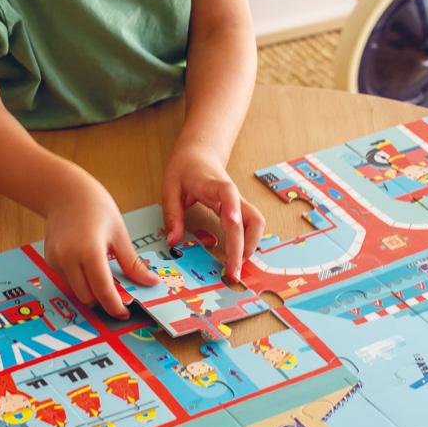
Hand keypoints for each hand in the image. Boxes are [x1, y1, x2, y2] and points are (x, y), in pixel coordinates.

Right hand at [43, 172, 157, 318]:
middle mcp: (69, 258)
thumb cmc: (96, 207)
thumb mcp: (119, 233)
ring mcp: (56, 260)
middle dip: (103, 298)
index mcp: (90, 251)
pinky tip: (86, 260)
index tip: (125, 312)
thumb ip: (132, 263)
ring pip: (76, 290)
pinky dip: (79, 278)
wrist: (65, 191)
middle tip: (119, 290)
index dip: (115, 306)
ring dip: (91, 288)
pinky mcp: (49, 260)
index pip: (103, 290)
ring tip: (102, 268)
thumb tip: (150, 282)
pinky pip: (68, 279)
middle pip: (88, 296)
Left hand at [161, 142, 264, 282]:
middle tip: (232, 272)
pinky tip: (238, 257)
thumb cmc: (185, 169)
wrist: (199, 153)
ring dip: (251, 246)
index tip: (233, 223)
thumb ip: (172, 215)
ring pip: (257, 223)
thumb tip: (173, 243)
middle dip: (244, 247)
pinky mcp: (240, 209)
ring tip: (236, 266)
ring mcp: (238, 201)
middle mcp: (231, 194)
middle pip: (249, 218)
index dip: (232, 207)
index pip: (227, 193)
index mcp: (213, 184)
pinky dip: (249, 243)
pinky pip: (252, 226)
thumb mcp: (170, 188)